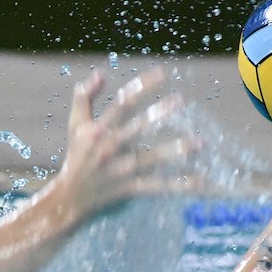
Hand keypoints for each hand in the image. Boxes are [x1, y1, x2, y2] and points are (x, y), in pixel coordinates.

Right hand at [54, 67, 195, 215]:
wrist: (70, 198)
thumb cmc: (76, 157)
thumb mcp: (75, 125)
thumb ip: (84, 96)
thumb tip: (101, 73)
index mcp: (98, 130)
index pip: (122, 103)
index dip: (141, 86)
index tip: (162, 73)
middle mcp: (110, 147)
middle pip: (138, 128)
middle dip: (159, 113)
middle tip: (181, 101)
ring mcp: (122, 170)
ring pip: (152, 158)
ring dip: (177, 150)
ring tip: (200, 143)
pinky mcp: (131, 188)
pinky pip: (159, 186)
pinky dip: (180, 184)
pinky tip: (201, 180)